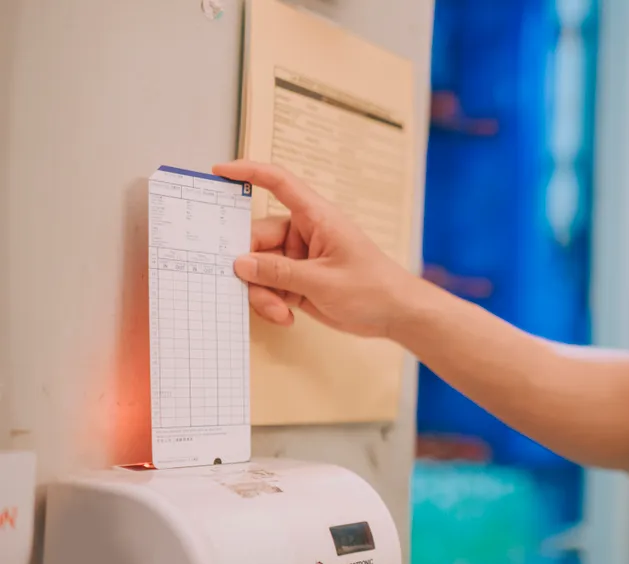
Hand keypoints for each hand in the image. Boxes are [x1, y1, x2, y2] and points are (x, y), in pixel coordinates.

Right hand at [212, 160, 409, 337]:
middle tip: (258, 295)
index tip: (220, 171)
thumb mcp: (322, 282)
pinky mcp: (299, 281)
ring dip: (263, 293)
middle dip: (251, 269)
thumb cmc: (373, 288)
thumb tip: (240, 263)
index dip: (249, 172)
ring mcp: (300, 259)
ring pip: (260, 269)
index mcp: (316, 218)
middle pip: (257, 239)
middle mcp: (304, 234)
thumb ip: (278, 273)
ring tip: (279, 313)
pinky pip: (270, 287)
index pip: (279, 184)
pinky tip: (286, 317)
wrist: (398, 315)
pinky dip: (272, 303)